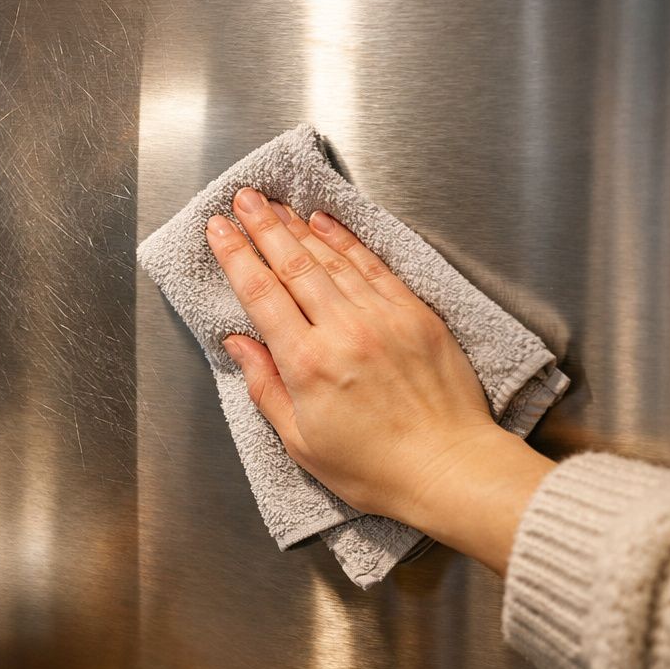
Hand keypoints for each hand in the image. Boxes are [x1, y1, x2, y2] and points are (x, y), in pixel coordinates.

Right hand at [207, 188, 553, 571]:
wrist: (450, 469)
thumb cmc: (376, 468)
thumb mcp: (301, 441)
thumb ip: (266, 387)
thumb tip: (240, 345)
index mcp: (309, 364)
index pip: (262, 295)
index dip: (237, 256)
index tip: (219, 230)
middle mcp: (345, 331)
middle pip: (294, 265)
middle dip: (263, 227)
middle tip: (243, 199)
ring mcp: (383, 317)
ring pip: (332, 259)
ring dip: (299, 227)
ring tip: (275, 204)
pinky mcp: (416, 314)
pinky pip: (374, 265)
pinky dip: (347, 240)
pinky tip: (326, 223)